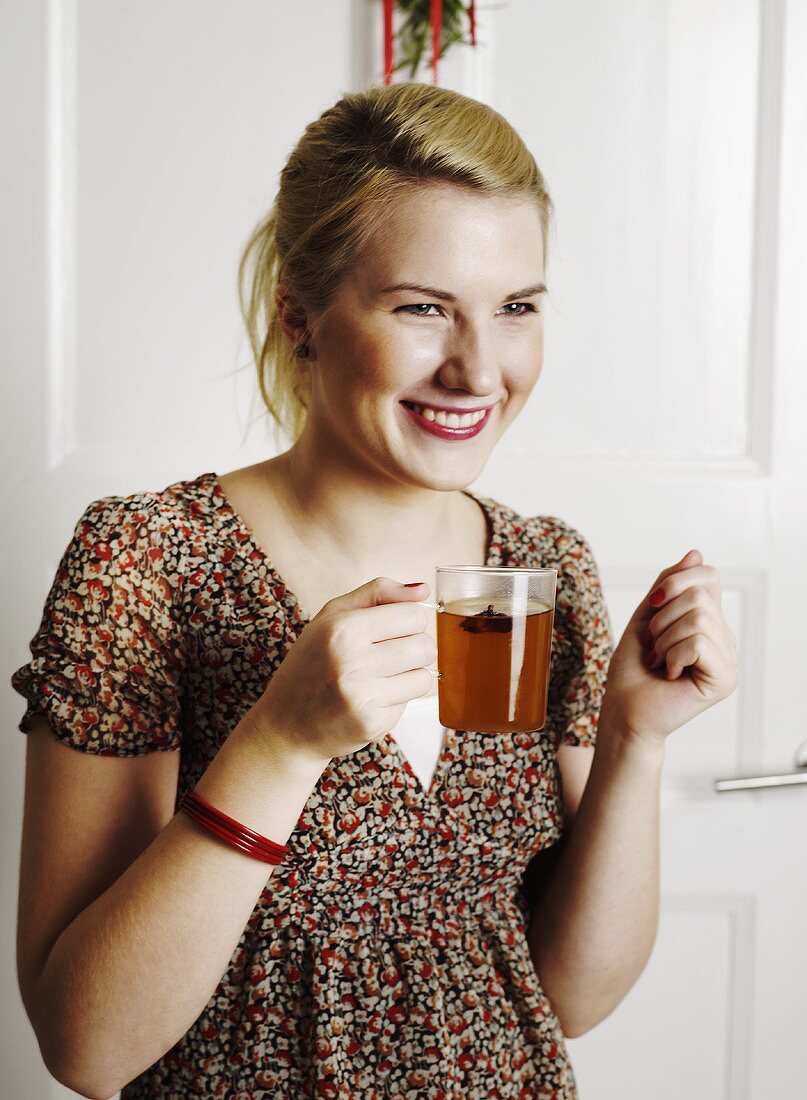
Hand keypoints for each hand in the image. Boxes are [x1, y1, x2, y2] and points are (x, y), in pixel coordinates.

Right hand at [248, 578, 436, 764]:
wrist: (286, 724)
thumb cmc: (311, 664)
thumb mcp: (332, 616)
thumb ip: (378, 593)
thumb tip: (423, 590)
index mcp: (343, 629)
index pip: (413, 616)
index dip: (408, 622)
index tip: (392, 630)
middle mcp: (352, 662)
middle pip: (425, 647)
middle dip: (413, 649)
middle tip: (388, 655)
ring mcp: (363, 697)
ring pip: (423, 677)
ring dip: (408, 677)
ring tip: (380, 678)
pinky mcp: (373, 724)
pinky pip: (409, 704)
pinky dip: (395, 700)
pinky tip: (369, 700)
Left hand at [601, 550, 739, 745]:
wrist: (623, 710)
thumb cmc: (633, 669)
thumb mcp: (647, 615)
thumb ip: (669, 585)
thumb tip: (696, 554)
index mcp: (709, 622)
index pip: (709, 576)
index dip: (676, 582)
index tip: (653, 605)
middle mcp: (724, 639)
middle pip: (700, 596)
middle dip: (662, 619)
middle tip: (654, 647)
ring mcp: (729, 660)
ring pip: (698, 618)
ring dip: (664, 640)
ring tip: (660, 662)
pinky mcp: (725, 679)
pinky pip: (698, 643)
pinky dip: (672, 656)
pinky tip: (670, 674)